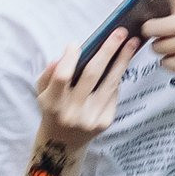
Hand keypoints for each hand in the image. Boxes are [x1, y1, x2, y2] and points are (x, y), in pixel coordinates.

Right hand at [36, 25, 140, 149]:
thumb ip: (49, 74)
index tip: (75, 44)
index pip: (62, 76)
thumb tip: (64, 55)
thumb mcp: (42, 92)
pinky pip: (113, 94)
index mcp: (53, 103)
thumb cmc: (52, 109)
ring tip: (132, 43)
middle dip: (108, 50)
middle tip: (120, 32)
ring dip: (123, 60)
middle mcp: (72, 112)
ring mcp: (90, 119)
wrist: (63, 143)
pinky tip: (122, 64)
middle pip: (92, 75)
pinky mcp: (104, 122)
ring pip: (110, 83)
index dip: (69, 58)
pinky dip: (116, 78)